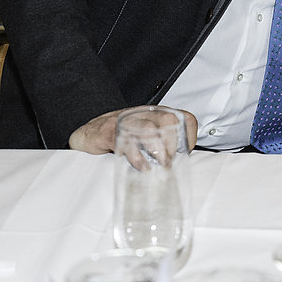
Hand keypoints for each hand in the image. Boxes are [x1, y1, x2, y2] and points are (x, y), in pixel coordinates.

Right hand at [68, 106, 198, 154]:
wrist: (91, 131)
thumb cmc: (123, 134)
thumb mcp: (148, 136)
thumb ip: (164, 144)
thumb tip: (183, 162)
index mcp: (158, 115)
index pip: (185, 118)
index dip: (190, 135)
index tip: (187, 152)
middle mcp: (145, 114)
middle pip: (169, 120)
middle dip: (173, 142)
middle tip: (170, 161)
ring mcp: (127, 122)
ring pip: (149, 129)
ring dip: (158, 149)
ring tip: (160, 165)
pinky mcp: (110, 133)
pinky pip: (126, 142)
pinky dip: (137, 157)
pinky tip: (142, 167)